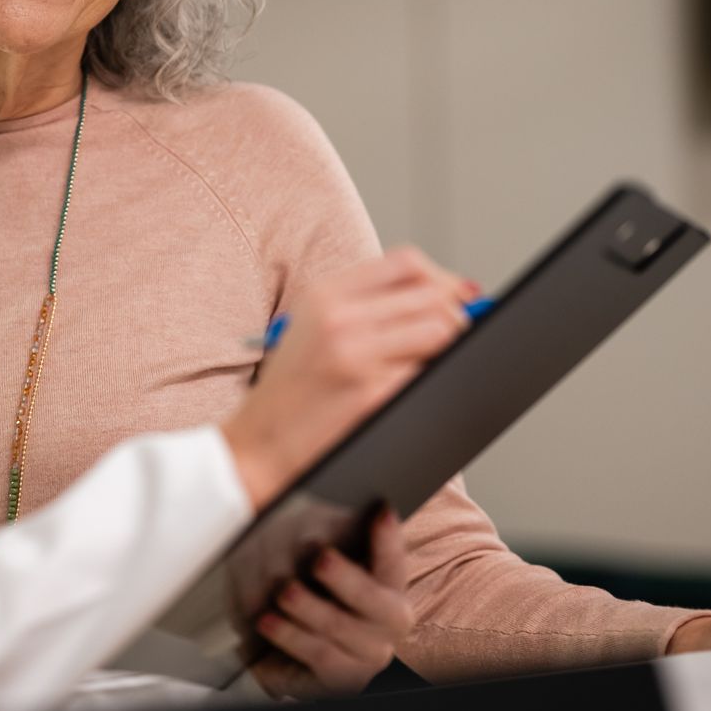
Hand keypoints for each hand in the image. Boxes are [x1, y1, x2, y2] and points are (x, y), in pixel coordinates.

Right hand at [221, 249, 470, 508]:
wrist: (254, 447)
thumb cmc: (289, 393)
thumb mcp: (310, 328)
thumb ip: (365, 305)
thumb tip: (445, 295)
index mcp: (324, 294)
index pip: (407, 263)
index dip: (442, 278)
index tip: (455, 297)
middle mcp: (339, 316)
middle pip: (432, 294)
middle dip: (456, 315)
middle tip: (454, 338)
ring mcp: (356, 354)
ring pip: (441, 329)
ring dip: (451, 348)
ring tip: (435, 365)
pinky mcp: (371, 394)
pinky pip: (429, 373)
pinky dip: (434, 382)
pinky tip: (417, 394)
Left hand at [251, 508, 415, 698]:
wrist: (282, 627)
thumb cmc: (304, 578)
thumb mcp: (315, 547)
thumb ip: (323, 537)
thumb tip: (314, 536)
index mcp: (391, 586)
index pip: (393, 560)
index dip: (388, 538)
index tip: (381, 510)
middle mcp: (387, 625)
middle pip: (375, 602)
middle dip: (347, 579)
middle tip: (321, 558)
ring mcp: (367, 656)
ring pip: (339, 632)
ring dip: (310, 610)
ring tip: (283, 592)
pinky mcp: (339, 680)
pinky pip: (316, 659)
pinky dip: (290, 638)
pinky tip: (268, 621)